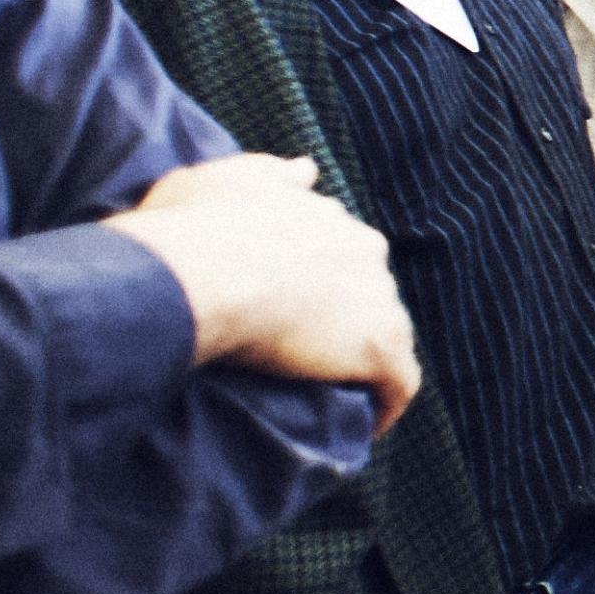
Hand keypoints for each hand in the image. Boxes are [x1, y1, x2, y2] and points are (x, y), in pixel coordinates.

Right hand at [110, 153, 421, 431]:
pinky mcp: (380, 348)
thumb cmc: (194, 229)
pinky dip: (388, 403)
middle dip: (349, 314)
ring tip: (335, 389)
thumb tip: (308, 168)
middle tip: (309, 349)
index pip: (340, 249)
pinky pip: (400, 383)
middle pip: (368, 288)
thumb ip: (270, 174)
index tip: (298, 301)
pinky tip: (371, 425)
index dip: (322, 276)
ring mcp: (379, 299)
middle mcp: (365, 250)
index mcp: (329, 217)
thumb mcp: (225, 179)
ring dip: (367, 358)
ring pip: (389, 332)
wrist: (203, 275)